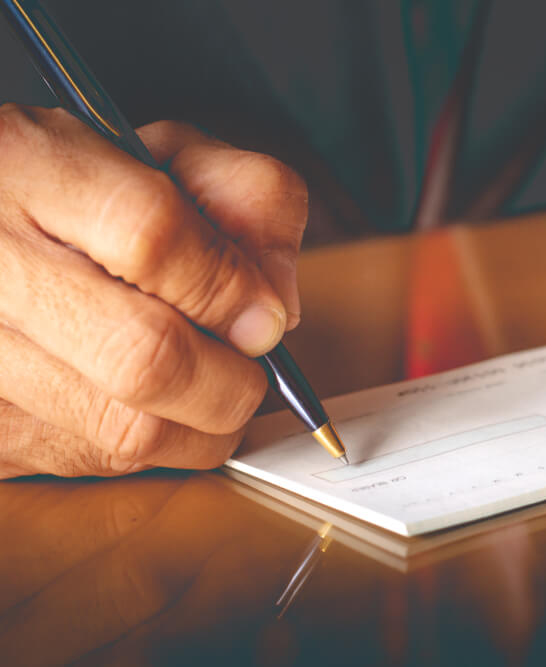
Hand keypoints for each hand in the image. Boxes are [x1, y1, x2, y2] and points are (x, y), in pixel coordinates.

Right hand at [0, 106, 307, 477]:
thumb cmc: (78, 194)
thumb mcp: (162, 156)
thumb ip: (244, 200)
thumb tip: (277, 307)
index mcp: (30, 166)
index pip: (150, 236)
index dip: (229, 288)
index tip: (266, 317)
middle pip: (143, 355)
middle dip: (229, 381)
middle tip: (250, 373)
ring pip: (124, 429)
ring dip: (200, 427)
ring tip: (211, 392)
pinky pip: (91, 462)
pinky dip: (148, 448)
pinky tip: (149, 408)